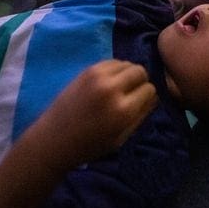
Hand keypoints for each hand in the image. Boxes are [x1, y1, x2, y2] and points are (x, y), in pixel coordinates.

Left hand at [31, 59, 157, 171]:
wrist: (54, 139)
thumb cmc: (89, 145)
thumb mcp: (121, 138)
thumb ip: (141, 116)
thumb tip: (154, 96)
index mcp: (123, 110)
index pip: (150, 90)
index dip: (147, 97)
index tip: (140, 103)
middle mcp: (113, 88)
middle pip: (140, 71)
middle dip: (140, 81)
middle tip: (131, 94)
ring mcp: (98, 76)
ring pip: (127, 63)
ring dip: (127, 74)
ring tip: (118, 88)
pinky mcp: (87, 70)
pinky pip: (112, 62)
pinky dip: (115, 70)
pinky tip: (107, 83)